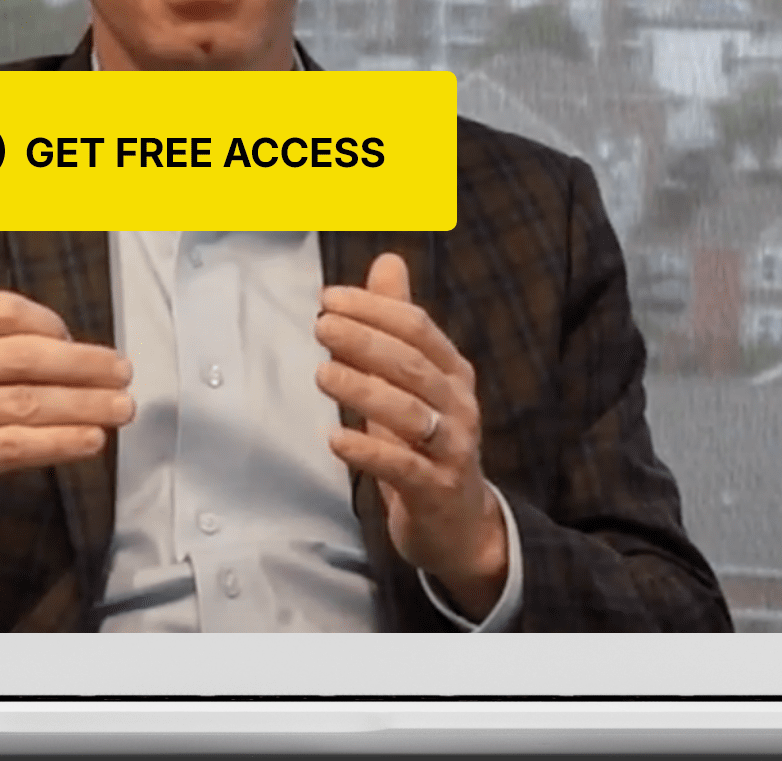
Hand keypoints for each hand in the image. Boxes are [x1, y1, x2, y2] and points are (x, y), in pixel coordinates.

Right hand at [0, 230, 135, 549]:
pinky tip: (89, 441)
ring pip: (23, 404)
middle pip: (22, 357)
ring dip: (82, 406)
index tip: (79, 342)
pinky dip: (57, 443)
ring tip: (119, 408)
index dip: (52, 325)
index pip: (3, 312)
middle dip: (83, 366)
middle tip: (122, 373)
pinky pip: (10, 447)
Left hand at [313, 252, 509, 618]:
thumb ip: (397, 324)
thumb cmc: (427, 442)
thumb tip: (387, 260)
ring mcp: (452, 449)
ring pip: (410, 413)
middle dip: (366, 341)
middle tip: (321, 326)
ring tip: (323, 374)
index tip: (329, 298)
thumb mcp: (413, 380)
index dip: (375, 309)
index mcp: (453, 373)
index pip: (417, 329)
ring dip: (365, 390)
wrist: (458, 522)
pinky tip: (336, 439)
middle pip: (413, 365)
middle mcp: (459, 406)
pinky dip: (369, 450)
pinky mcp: (436, 490)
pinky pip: (403, 467)